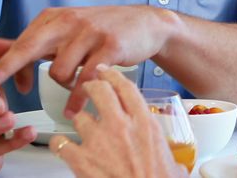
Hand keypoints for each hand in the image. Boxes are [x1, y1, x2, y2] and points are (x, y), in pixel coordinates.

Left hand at [0, 5, 178, 117]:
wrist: (145, 24)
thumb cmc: (100, 31)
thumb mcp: (62, 33)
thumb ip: (26, 43)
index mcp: (54, 18)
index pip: (21, 43)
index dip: (5, 66)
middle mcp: (69, 21)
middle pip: (30, 48)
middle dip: (9, 70)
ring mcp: (90, 33)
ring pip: (59, 70)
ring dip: (63, 85)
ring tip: (74, 84)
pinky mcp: (110, 47)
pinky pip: (86, 79)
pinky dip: (78, 98)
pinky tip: (76, 108)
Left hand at [49, 65, 187, 177]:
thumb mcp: (173, 163)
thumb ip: (168, 155)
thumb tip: (176, 164)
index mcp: (145, 124)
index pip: (126, 88)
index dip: (114, 76)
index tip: (107, 72)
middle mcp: (121, 127)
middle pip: (100, 91)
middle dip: (92, 86)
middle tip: (88, 87)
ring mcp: (98, 141)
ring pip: (79, 116)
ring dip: (79, 121)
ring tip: (81, 127)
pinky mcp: (81, 160)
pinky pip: (61, 143)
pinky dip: (60, 144)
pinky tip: (63, 146)